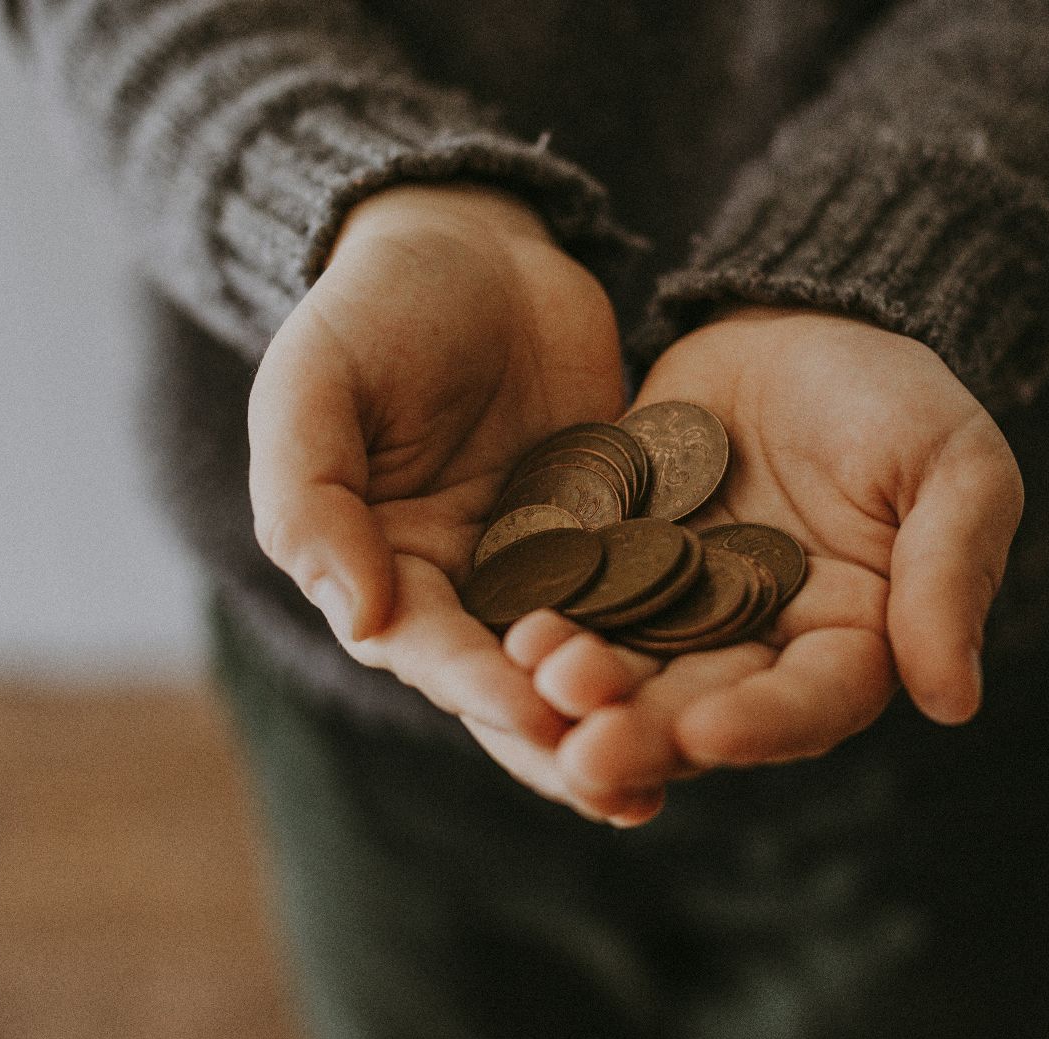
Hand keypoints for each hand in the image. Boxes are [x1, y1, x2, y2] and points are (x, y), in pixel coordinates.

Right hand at [247, 183, 650, 815]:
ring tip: (682, 768)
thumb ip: (314, 498)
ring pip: (587, 661)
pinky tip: (735, 680)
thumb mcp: (315, 383)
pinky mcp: (617, 535)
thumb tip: (362, 620)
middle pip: (513, 686)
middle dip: (564, 738)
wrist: (471, 241)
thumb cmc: (373, 307)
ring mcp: (546, 567)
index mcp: (382, 571)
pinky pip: (649, 597)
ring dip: (627, 715)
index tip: (534, 712)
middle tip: (623, 787)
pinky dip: (679, 643)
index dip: (478, 685)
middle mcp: (464, 590)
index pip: (430, 650)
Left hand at [519, 307, 1023, 823]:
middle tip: (585, 752)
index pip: (810, 703)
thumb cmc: (896, 394)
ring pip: (627, 670)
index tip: (706, 733)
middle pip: (702, 709)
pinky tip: (505, 631)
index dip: (761, 726)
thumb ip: (948, 574)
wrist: (795, 319)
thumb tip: (953, 701)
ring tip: (537, 684)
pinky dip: (543, 620)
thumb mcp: (953, 467)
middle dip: (645, 732)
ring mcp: (675, 611)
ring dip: (582, 690)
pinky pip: (573, 601)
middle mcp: (757, 647)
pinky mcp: (610, 564)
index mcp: (851, 642)